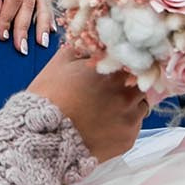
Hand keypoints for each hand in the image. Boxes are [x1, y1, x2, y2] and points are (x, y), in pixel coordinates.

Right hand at [27, 46, 147, 162]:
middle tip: (110, 91)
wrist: (44, 137)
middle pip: (140, 84)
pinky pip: (134, 128)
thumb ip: (84, 48)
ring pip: (141, 106)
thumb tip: (96, 44)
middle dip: (128, 85)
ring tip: (107, 110)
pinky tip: (105, 126)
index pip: (133, 62)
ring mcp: (130, 118)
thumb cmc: (49, 97)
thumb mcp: (61, 62)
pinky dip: (123, 125)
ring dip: (129, 105)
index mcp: (114, 70)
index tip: (115, 70)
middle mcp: (128, 93)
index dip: (124, 65)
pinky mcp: (128, 140)